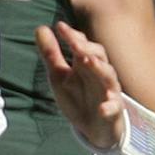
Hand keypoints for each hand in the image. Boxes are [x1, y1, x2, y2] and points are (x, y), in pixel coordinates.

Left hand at [35, 21, 123, 148]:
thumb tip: (40, 28)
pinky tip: (103, 107)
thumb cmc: (78, 97)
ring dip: (100, 69)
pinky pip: (114, 108)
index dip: (72, 36)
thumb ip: (51, 54)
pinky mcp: (113, 112)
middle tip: (75, 43)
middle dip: (87, 48)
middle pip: (98, 56)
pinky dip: (110, 106)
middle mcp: (99, 75)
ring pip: (109, 77)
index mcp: (86, 64)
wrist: (94, 127)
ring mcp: (108, 92)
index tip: (59, 27)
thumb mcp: (59, 76)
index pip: (82, 45)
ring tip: (89, 61)